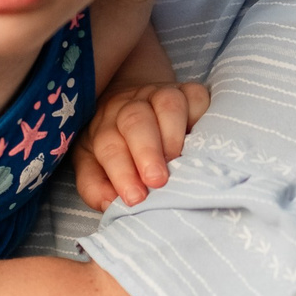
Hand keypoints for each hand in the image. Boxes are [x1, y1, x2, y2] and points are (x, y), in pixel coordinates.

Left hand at [71, 79, 211, 208]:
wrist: (135, 97)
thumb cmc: (118, 142)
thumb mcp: (93, 163)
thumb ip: (95, 186)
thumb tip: (109, 203)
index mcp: (106, 126)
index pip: (109, 146)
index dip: (121, 172)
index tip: (134, 197)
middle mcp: (132, 106)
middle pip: (135, 121)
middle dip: (146, 151)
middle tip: (156, 180)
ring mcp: (162, 95)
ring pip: (167, 103)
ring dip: (173, 134)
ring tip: (178, 161)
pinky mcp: (190, 92)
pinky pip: (197, 97)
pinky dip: (201, 115)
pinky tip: (202, 139)